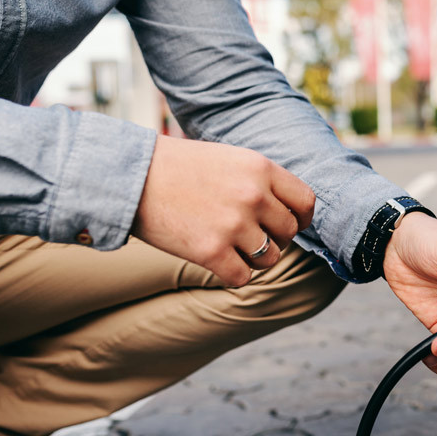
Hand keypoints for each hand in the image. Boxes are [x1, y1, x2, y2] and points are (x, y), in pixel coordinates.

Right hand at [132, 135, 314, 285]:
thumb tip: (289, 211)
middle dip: (274, 238)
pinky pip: (243, 277)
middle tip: (250, 235)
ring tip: (232, 247)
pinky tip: (217, 261)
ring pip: (270, 258)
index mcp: (260, 168)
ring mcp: (234, 225)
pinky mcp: (211, 252)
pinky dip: (233, 273)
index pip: (306, 202)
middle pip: (288, 233)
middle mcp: (253, 196)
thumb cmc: (178, 166)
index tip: (289, 223)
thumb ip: (260, 181)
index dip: (301, 217)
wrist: (130, 176)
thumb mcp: (229, 158)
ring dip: (255, 258)